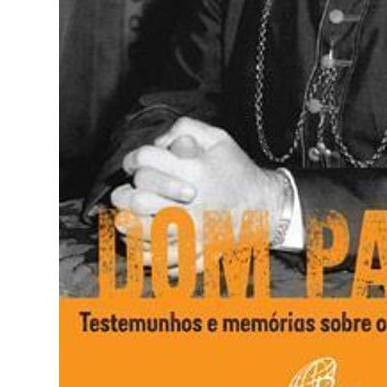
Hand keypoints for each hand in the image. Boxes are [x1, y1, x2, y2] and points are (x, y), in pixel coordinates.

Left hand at [111, 118, 286, 265]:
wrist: (264, 206)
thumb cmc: (237, 170)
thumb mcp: (219, 138)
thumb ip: (187, 129)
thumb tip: (158, 142)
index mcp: (195, 172)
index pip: (146, 160)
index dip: (133, 159)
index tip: (134, 165)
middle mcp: (192, 203)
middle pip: (138, 198)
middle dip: (123, 193)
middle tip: (123, 193)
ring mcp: (192, 232)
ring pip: (141, 231)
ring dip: (126, 222)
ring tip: (123, 217)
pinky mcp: (194, 253)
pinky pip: (156, 257)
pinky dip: (140, 250)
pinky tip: (137, 241)